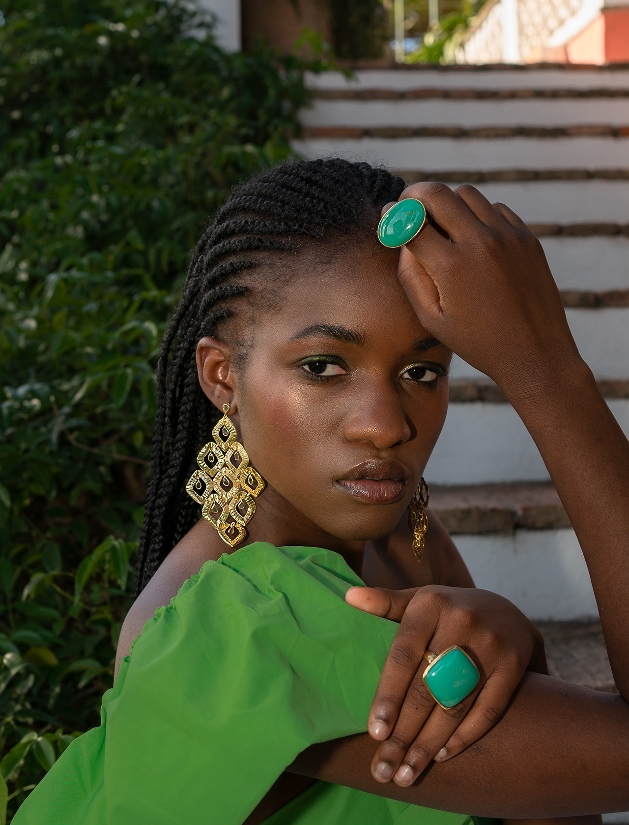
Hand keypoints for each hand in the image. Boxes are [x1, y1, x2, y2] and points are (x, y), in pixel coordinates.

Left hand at [345, 584, 546, 786]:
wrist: (507, 610)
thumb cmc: (448, 611)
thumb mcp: (420, 600)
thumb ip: (386, 603)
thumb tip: (349, 598)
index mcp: (431, 604)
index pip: (403, 655)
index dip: (388, 695)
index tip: (374, 732)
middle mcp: (462, 621)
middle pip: (427, 687)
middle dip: (404, 732)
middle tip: (385, 768)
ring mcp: (492, 644)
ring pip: (455, 704)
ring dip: (429, 744)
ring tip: (408, 772)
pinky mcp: (514, 665)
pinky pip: (488, 709)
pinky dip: (464, 736)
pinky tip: (441, 756)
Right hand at [387, 183, 581, 395]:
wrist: (535, 353)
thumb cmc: (477, 341)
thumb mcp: (431, 318)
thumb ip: (411, 276)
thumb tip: (403, 238)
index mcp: (450, 267)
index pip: (410, 221)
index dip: (393, 216)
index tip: (388, 215)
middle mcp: (480, 243)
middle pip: (437, 193)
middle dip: (416, 195)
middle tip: (409, 206)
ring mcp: (507, 236)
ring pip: (467, 194)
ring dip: (448, 203)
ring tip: (442, 224)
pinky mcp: (527, 238)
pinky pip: (495, 208)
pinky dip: (478, 216)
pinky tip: (473, 239)